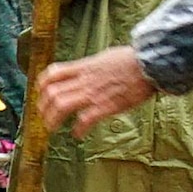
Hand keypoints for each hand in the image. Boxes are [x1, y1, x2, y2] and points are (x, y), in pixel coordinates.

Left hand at [39, 49, 156, 133]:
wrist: (150, 63)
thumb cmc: (133, 60)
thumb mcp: (106, 57)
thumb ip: (93, 67)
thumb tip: (89, 70)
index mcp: (84, 67)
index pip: (53, 73)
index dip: (42, 85)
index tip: (42, 94)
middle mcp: (84, 80)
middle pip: (51, 93)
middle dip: (43, 107)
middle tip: (44, 117)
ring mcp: (93, 93)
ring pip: (61, 106)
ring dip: (53, 119)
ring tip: (53, 128)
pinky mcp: (106, 106)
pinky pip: (84, 120)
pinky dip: (78, 129)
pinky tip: (78, 134)